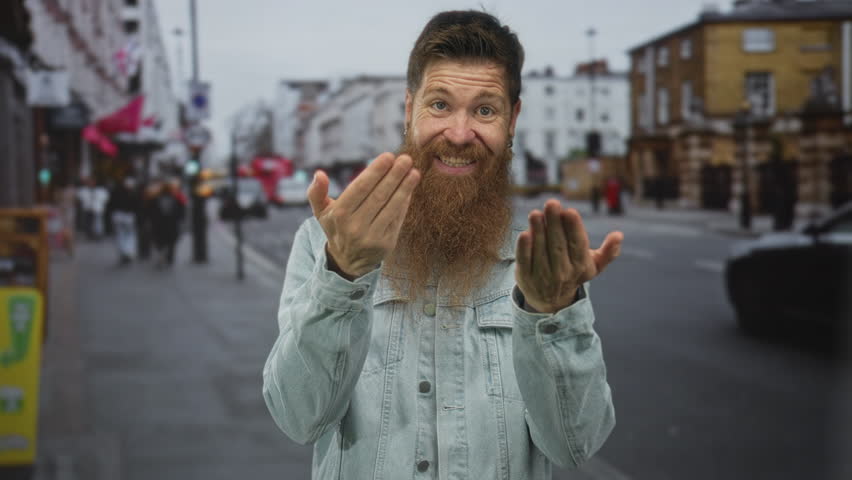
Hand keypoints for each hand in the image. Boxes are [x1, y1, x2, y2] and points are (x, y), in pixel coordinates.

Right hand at [307, 152, 420, 279]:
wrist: (348, 261)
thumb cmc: (336, 227)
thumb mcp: (321, 212)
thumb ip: (317, 192)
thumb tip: (319, 174)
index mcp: (339, 215)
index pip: (360, 189)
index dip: (375, 172)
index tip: (388, 156)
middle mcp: (355, 227)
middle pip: (378, 196)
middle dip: (394, 176)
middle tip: (406, 159)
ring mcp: (372, 237)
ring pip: (391, 207)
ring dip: (405, 188)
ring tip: (414, 172)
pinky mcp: (386, 244)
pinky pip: (397, 219)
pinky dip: (405, 202)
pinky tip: (410, 187)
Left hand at [515, 199, 622, 312]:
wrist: (550, 300)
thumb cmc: (573, 272)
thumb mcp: (593, 265)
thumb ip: (608, 252)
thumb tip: (619, 235)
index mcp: (580, 265)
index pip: (577, 244)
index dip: (573, 228)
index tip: (569, 211)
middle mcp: (562, 272)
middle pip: (558, 245)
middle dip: (554, 223)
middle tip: (551, 203)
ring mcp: (543, 276)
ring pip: (541, 251)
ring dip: (538, 231)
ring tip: (536, 214)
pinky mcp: (526, 277)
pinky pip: (525, 261)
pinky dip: (524, 248)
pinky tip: (524, 233)